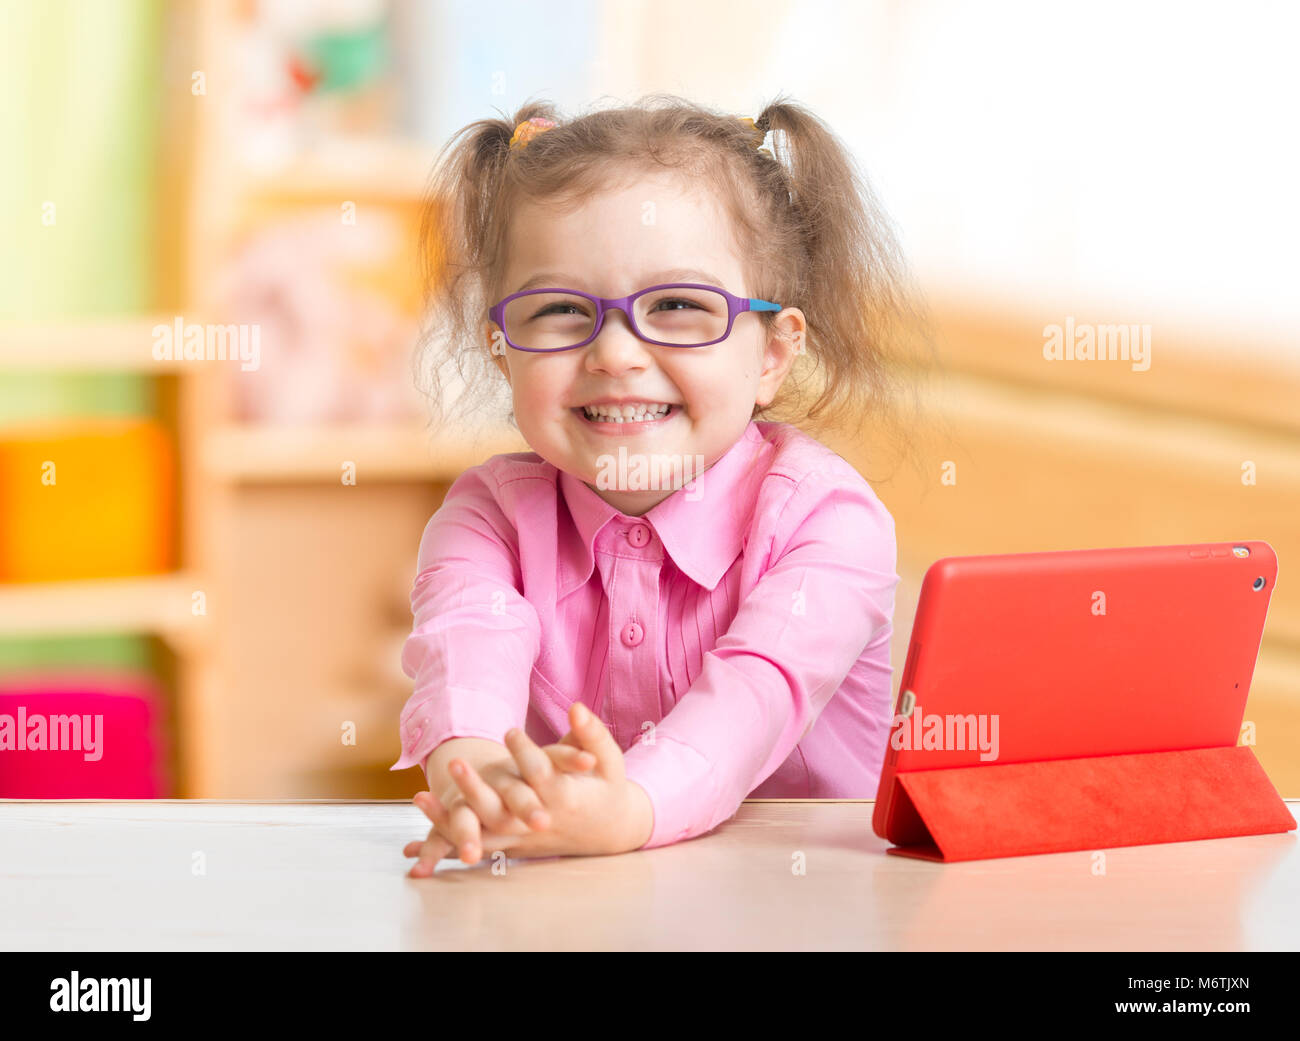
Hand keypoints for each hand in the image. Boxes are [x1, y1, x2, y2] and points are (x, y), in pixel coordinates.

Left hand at [406, 702, 653, 875]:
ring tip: (421, 796)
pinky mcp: (514, 845)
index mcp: (568, 799)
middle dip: (478, 789)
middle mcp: (543, 822)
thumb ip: (592, 735)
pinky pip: (478, 842)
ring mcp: (525, 838)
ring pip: (484, 832)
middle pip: (504, 810)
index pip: (542, 776)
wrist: (610, 830)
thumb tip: (576, 707)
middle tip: (454, 763)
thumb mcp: (608, 760)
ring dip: (451, 819)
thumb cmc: (607, 787)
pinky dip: (448, 835)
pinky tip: (423, 819)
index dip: (526, 754)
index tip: (509, 730)